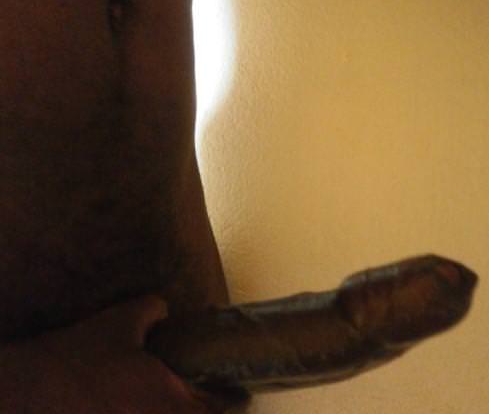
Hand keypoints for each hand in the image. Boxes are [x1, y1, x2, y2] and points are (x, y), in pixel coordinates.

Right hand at [0, 296, 224, 412]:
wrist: (27, 393)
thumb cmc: (77, 359)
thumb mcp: (119, 322)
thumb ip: (151, 309)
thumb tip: (163, 308)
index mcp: (172, 405)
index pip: (224, 411)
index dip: (235, 399)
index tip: (238, 391)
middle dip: (210, 410)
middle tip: (210, 395)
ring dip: (185, 413)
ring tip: (179, 400)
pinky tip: (146, 405)